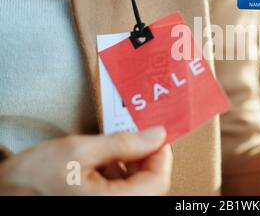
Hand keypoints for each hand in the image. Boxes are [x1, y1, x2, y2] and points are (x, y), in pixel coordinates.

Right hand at [0, 126, 171, 194]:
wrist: (2, 196)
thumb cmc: (31, 179)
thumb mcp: (79, 150)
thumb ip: (123, 143)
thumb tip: (157, 135)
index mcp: (112, 204)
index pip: (158, 182)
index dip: (161, 155)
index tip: (156, 134)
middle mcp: (115, 211)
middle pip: (150, 186)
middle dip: (145, 158)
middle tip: (136, 137)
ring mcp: (108, 212)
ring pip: (137, 190)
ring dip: (132, 166)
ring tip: (113, 150)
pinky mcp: (100, 209)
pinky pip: (122, 194)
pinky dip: (119, 177)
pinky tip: (103, 164)